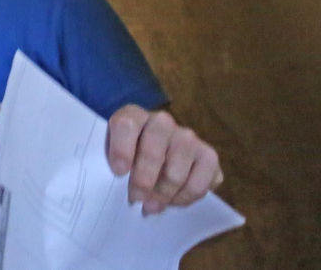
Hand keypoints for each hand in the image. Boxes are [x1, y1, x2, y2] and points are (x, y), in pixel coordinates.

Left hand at [106, 105, 222, 214]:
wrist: (156, 157)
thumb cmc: (128, 157)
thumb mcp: (112, 155)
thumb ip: (111, 164)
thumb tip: (119, 186)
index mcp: (133, 115)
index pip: (126, 124)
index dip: (122, 149)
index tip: (119, 172)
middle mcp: (162, 122)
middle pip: (153, 151)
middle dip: (143, 181)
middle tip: (135, 199)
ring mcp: (188, 137)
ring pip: (176, 172)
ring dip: (162, 195)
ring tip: (151, 206)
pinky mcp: (208, 156)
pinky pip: (199, 183)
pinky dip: (185, 198)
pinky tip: (173, 201)